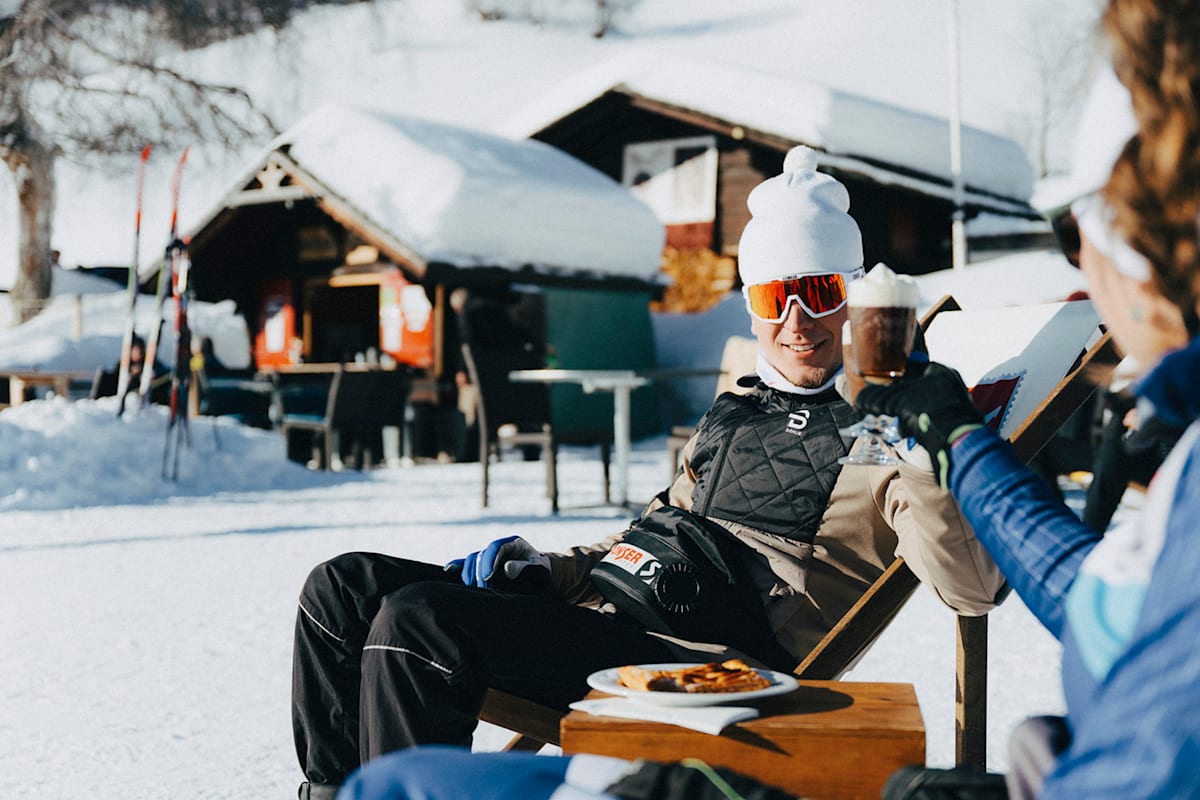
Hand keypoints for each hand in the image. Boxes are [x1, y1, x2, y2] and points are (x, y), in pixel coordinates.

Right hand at [444, 535, 549, 589]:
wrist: (540, 575)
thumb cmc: (541, 572)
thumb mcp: (537, 569)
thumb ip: (523, 567)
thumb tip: (506, 569)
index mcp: (513, 543)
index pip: (495, 547)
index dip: (489, 561)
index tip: (487, 577)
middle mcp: (499, 547)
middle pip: (481, 555)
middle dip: (479, 572)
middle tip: (483, 590)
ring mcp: (490, 556)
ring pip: (472, 559)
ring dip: (469, 574)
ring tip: (472, 588)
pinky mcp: (483, 565)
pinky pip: (467, 563)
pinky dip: (458, 566)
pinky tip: (449, 570)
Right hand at [855, 360, 983, 487]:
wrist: (957, 445)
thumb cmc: (931, 413)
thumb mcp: (898, 400)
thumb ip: (877, 397)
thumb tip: (860, 400)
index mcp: (939, 372)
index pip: (909, 366)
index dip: (890, 373)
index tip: (875, 382)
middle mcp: (947, 386)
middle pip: (911, 387)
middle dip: (893, 397)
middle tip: (878, 404)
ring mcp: (950, 406)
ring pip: (916, 406)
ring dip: (900, 413)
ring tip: (888, 420)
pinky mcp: (948, 425)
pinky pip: (924, 421)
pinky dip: (912, 425)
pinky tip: (904, 431)